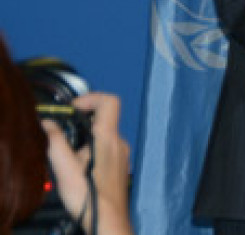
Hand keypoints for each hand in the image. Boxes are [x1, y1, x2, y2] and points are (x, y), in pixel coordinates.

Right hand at [43, 92, 133, 234]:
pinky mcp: (122, 167)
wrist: (108, 220)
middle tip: (66, 138)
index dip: (91, 98)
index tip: (73, 108)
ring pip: (105, 137)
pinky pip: (108, 151)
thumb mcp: (64, 167)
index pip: (110, 101)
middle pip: (105, 119)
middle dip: (83, 124)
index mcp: (108, 137)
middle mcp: (120, 142)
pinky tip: (82, 170)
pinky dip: (94, 153)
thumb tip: (47, 122)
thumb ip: (55, 141)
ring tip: (71, 159)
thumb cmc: (88, 194)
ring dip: (88, 141)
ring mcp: (123, 155)